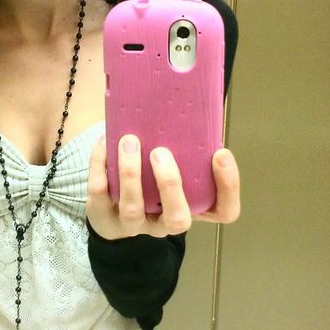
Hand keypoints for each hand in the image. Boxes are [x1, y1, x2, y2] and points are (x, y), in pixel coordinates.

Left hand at [86, 135, 239, 239]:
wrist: (112, 216)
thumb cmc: (152, 185)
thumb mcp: (174, 171)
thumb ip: (185, 152)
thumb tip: (186, 105)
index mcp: (192, 209)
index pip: (224, 211)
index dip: (228, 187)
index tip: (220, 153)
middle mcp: (166, 222)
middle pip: (178, 218)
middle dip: (170, 184)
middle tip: (160, 152)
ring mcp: (134, 224)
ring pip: (133, 208)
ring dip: (130, 174)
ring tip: (129, 141)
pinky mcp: (105, 216)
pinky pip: (101, 193)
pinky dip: (100, 164)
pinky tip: (105, 141)